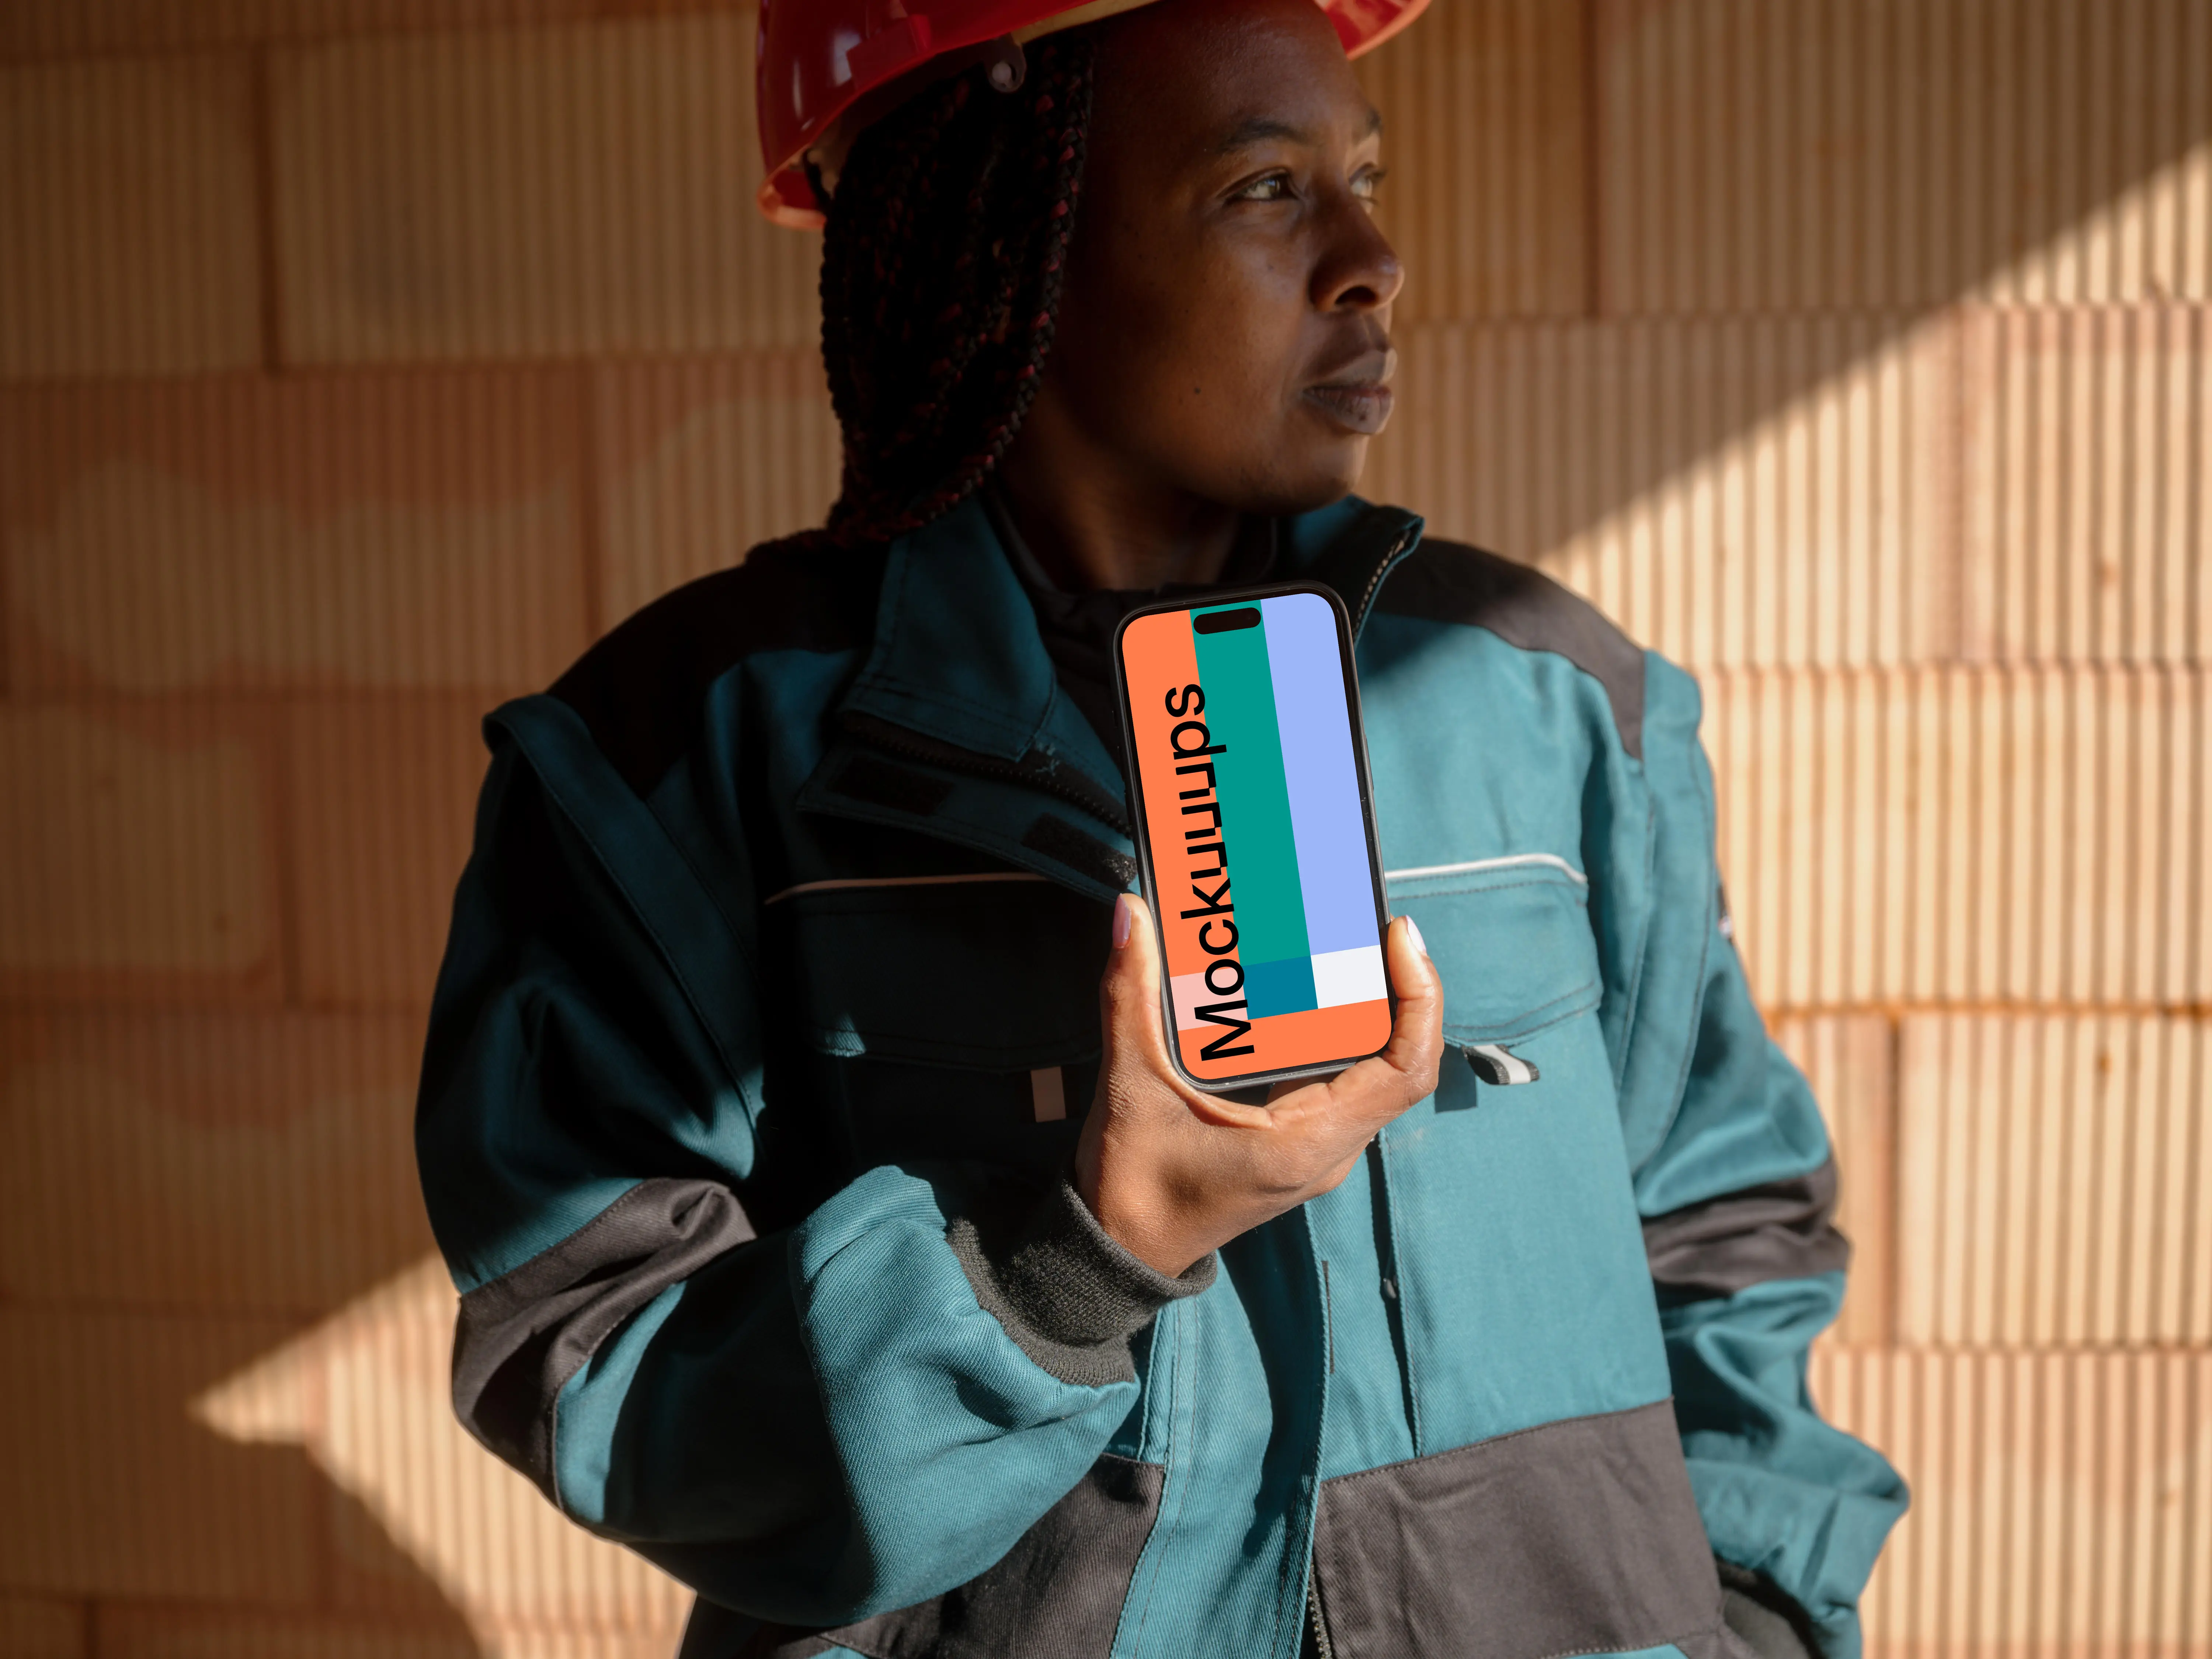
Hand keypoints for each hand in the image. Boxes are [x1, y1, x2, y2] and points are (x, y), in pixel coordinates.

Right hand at [1072, 896, 1444, 1276]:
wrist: (1121, 1251)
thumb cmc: (1131, 1190)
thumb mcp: (1130, 1087)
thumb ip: (1131, 999)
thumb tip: (1131, 916)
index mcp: (1305, 1143)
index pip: (1403, 1070)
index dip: (1419, 999)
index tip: (1398, 936)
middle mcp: (1326, 1147)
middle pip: (1395, 1059)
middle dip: (1391, 985)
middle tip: (1362, 920)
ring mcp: (1315, 1147)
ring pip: (1368, 1067)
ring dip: (1363, 1004)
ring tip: (1340, 939)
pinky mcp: (1296, 1140)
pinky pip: (1336, 1077)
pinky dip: (1331, 1029)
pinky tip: (1303, 986)